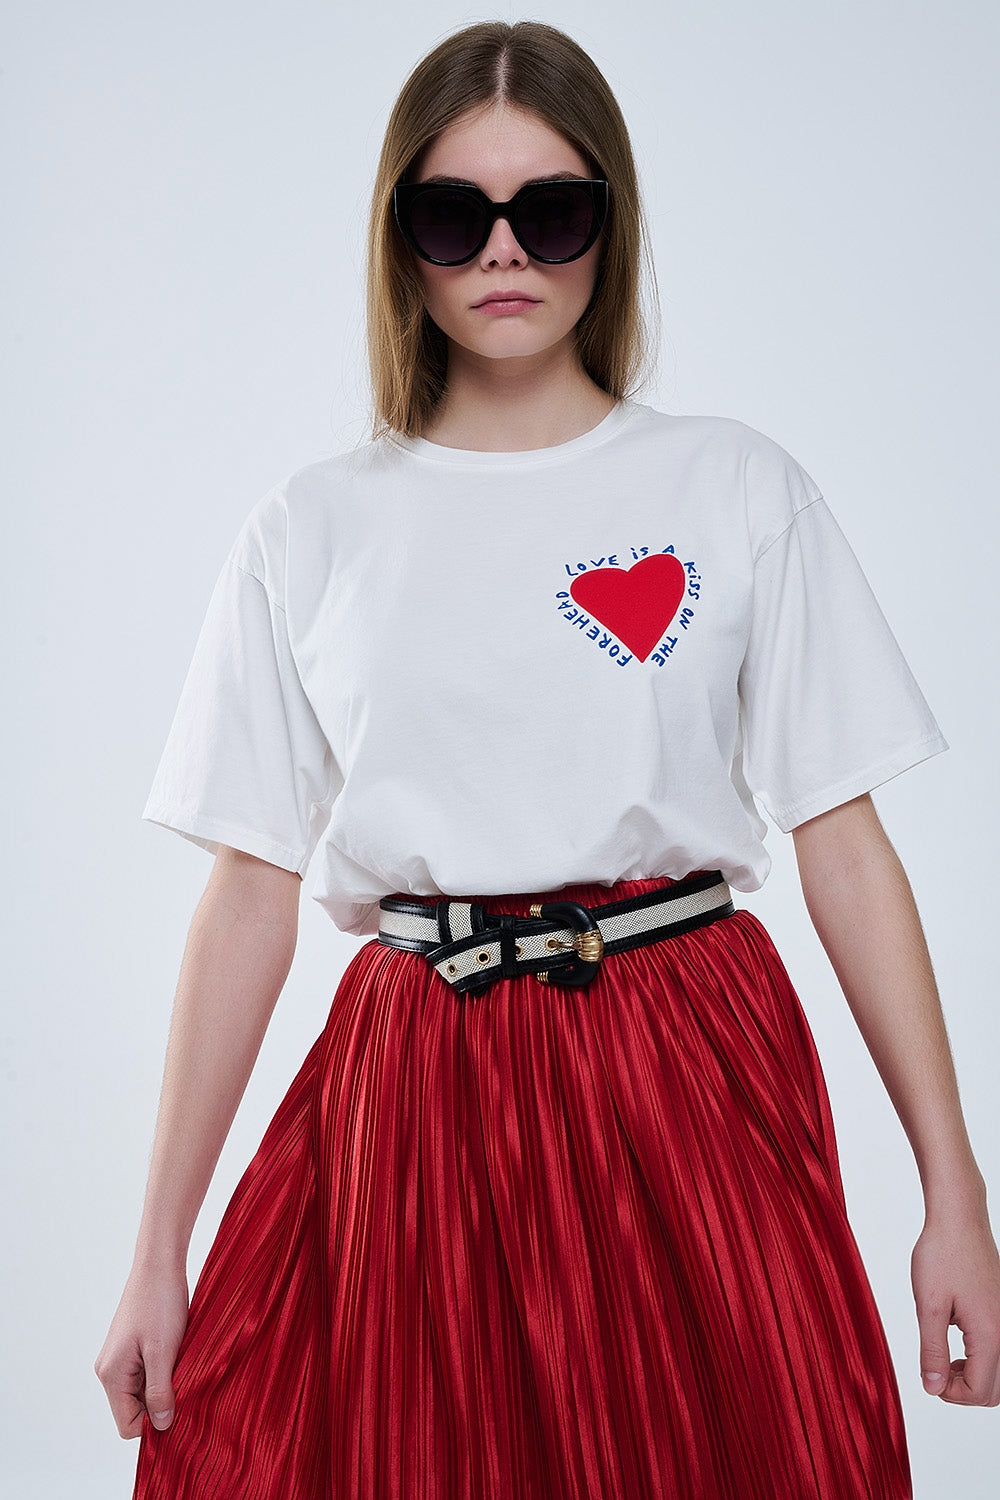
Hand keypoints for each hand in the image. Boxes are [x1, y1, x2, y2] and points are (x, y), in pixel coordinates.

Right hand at [94, 1264, 189, 1436]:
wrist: (159, 1264)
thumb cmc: (160, 1302)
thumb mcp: (163, 1351)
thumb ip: (160, 1392)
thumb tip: (162, 1426)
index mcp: (111, 1375)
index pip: (128, 1425)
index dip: (155, 1422)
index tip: (180, 1404)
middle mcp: (109, 1370)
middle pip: (134, 1410)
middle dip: (161, 1403)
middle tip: (184, 1380)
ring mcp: (119, 1359)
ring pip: (142, 1392)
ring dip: (164, 1385)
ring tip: (180, 1361)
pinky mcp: (130, 1349)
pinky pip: (145, 1375)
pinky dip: (163, 1371)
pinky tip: (176, 1353)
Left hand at [911, 1212, 999, 1404]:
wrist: (959, 1219)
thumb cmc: (943, 1254)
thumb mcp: (929, 1306)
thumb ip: (932, 1351)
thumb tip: (933, 1387)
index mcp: (990, 1334)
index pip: (979, 1391)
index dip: (950, 1394)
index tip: (928, 1377)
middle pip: (994, 1390)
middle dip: (963, 1390)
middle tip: (935, 1371)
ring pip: (998, 1372)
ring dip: (972, 1375)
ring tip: (943, 1358)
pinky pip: (998, 1349)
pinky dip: (979, 1357)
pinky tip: (955, 1337)